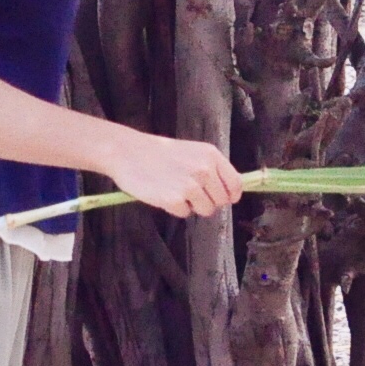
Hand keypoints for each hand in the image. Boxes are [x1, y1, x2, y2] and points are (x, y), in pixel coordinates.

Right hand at [105, 132, 243, 218]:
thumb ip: (212, 169)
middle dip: (208, 200)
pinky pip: (185, 213)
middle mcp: (204, 170)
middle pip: (221, 201)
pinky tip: (164, 193)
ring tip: (176, 190)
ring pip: (206, 210)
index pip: (235, 184)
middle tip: (189, 191)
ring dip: (192, 205)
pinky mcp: (174, 200)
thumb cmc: (160, 153)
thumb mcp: (192, 152)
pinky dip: (175, 208)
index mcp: (211, 156)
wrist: (129, 152)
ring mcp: (190, 186)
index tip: (222, 198)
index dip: (230, 195)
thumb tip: (229, 191)